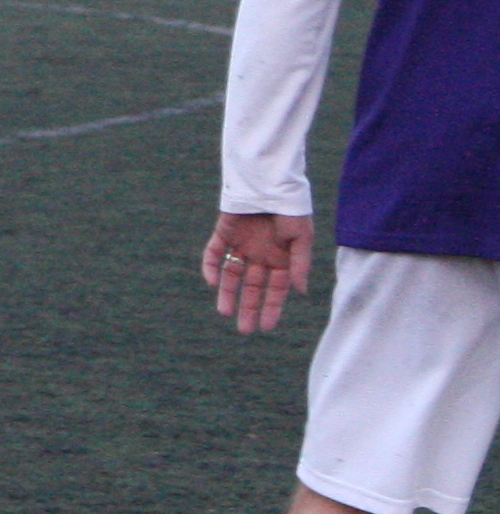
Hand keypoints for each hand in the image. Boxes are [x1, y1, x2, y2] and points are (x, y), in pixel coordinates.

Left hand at [204, 211, 313, 334]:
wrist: (271, 183)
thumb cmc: (292, 210)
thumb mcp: (302, 239)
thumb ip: (299, 265)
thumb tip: (301, 292)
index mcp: (281, 259)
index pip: (275, 289)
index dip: (271, 307)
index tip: (267, 326)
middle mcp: (260, 256)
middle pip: (252, 286)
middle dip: (249, 307)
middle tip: (245, 329)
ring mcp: (241, 245)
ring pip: (231, 275)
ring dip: (227, 293)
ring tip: (225, 313)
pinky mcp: (224, 233)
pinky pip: (214, 253)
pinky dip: (211, 266)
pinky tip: (212, 281)